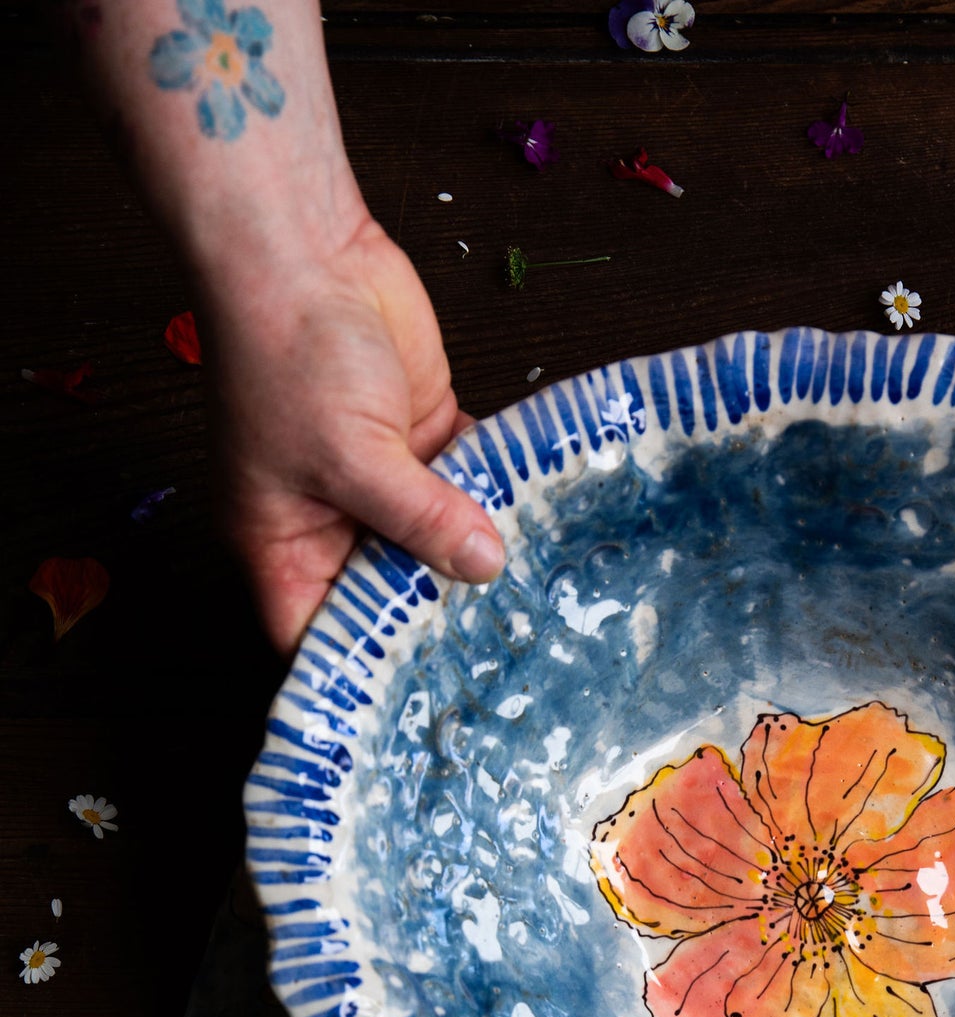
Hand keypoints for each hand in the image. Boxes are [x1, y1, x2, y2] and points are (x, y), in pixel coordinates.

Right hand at [201, 215, 504, 650]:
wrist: (304, 246)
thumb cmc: (291, 352)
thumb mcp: (354, 456)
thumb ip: (422, 519)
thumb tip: (486, 565)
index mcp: (283, 545)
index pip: (321, 636)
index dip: (364, 672)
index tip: (424, 705)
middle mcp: (331, 523)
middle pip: (389, 595)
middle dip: (439, 621)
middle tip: (503, 666)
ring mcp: (380, 481)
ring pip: (436, 542)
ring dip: (478, 561)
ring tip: (537, 611)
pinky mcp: (422, 438)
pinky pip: (467, 484)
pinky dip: (499, 499)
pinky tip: (543, 531)